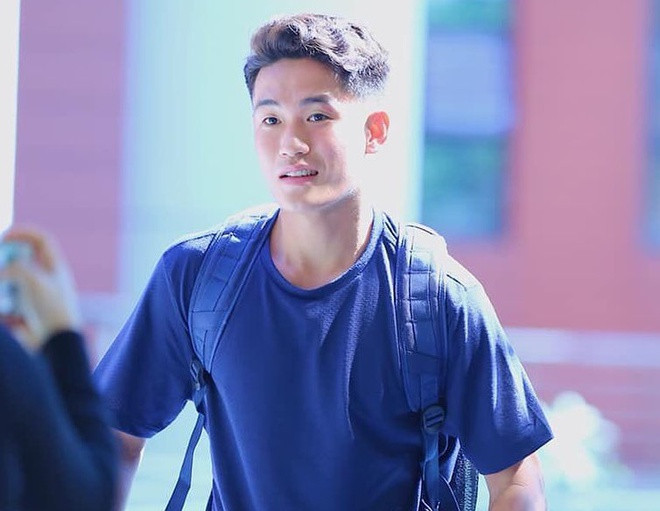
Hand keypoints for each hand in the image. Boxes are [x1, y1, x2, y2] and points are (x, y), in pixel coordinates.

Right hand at [0, 228, 79, 349]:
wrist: (56, 344)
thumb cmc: (53, 310)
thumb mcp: (35, 281)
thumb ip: (15, 269)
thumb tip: (1, 272)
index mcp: (54, 268)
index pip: (41, 240)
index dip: (23, 233)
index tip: (4, 236)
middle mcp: (44, 279)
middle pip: (20, 259)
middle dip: (3, 259)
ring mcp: (33, 296)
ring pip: (9, 280)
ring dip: (1, 282)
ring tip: (3, 290)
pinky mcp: (22, 314)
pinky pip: (6, 302)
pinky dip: (3, 306)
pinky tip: (8, 312)